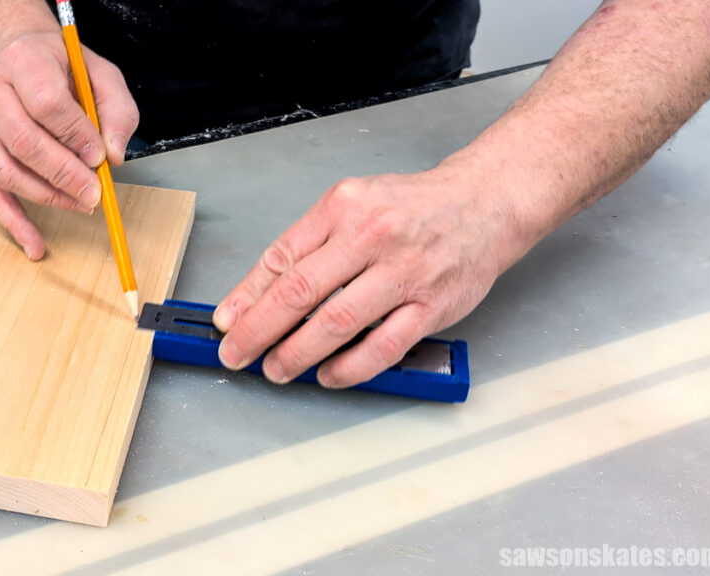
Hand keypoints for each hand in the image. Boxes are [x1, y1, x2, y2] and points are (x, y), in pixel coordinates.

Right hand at [0, 31, 138, 259]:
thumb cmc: (56, 64)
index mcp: (22, 60)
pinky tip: (33, 243)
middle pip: (23, 142)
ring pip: (5, 171)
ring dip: (47, 196)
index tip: (98, 158)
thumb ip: (115, 110)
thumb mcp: (98, 72)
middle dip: (63, 175)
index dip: (75, 137)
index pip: (46, 104)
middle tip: (93, 193)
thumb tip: (113, 156)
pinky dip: (14, 221)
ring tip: (79, 205)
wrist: (11, 51)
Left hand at [213, 167, 524, 387]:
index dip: (246, 296)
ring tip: (276, 370)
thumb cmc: (410, 208)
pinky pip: (383, 347)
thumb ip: (305, 245)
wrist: (484, 203)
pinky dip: (349, 368)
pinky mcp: (432, 306)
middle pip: (300, 292)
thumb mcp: (351, 206)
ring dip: (297, 353)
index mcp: (343, 207)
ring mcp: (404, 272)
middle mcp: (371, 236)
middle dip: (259, 330)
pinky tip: (327, 376)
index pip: (281, 257)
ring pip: (337, 323)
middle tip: (237, 354)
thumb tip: (254, 295)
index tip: (225, 323)